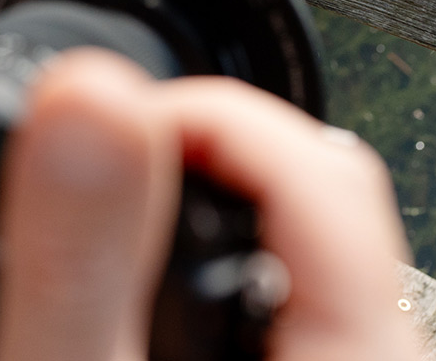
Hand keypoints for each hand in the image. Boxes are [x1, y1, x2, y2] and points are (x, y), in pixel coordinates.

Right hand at [0, 50, 421, 360]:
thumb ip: (80, 263)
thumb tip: (89, 99)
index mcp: (355, 355)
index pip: (309, 158)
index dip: (188, 111)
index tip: (95, 125)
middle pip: (317, 187)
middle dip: (197, 150)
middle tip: (98, 171)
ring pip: (305, 242)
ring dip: (204, 207)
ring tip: (113, 223)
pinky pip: (291, 292)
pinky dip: (217, 262)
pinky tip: (147, 295)